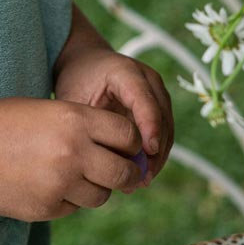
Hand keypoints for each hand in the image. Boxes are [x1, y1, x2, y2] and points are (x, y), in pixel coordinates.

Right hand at [0, 96, 145, 220]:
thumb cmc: (4, 123)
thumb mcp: (50, 109)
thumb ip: (87, 126)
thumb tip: (126, 148)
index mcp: (77, 120)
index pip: (129, 135)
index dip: (132, 143)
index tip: (127, 147)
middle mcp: (74, 152)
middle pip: (125, 172)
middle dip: (127, 173)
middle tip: (123, 172)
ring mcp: (61, 184)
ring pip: (102, 196)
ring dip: (97, 188)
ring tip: (77, 177)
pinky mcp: (47, 209)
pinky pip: (75, 208)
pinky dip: (69, 200)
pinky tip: (49, 186)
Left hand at [53, 41, 173, 185]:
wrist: (87, 64)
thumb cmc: (78, 82)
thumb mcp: (76, 100)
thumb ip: (91, 127)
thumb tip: (107, 162)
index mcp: (125, 71)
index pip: (144, 99)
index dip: (150, 126)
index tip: (149, 152)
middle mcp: (148, 78)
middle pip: (162, 116)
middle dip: (156, 149)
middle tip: (143, 177)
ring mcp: (157, 91)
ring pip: (167, 127)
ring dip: (158, 155)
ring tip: (142, 180)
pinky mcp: (159, 105)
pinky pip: (163, 132)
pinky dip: (155, 153)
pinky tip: (143, 173)